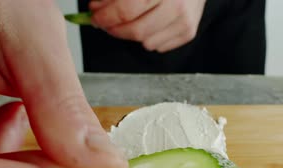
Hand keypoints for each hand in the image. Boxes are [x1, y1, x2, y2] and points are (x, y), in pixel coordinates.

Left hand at [90, 0, 205, 52]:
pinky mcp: (188, 32)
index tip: (94, 14)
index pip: (126, 10)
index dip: (105, 14)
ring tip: (128, 20)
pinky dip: (147, 38)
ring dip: (130, 33)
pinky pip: (158, 46)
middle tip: (104, 21)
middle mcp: (176, 5)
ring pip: (146, 42)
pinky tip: (147, 23)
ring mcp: (184, 20)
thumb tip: (97, 7)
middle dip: (113, 28)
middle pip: (135, 30)